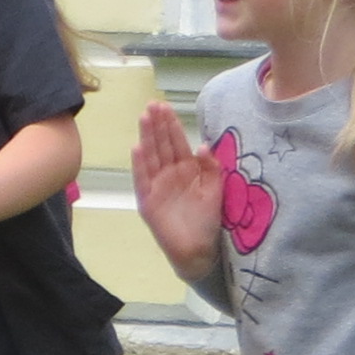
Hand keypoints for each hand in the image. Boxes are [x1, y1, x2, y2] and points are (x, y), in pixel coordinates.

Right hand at [129, 102, 224, 279]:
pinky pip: (143, 180)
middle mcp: (169, 175)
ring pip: (151, 156)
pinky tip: (138, 148)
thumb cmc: (208, 221)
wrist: (200, 250)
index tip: (166, 106)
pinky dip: (140, 164)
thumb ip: (211, 168)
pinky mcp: (148, 201)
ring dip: (147, 137)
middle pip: (161, 145)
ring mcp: (157, 187)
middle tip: (152, 104)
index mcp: (186, 170)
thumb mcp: (216, 190)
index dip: (171, 125)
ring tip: (144, 118)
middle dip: (157, 125)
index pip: (177, 142)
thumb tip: (201, 145)